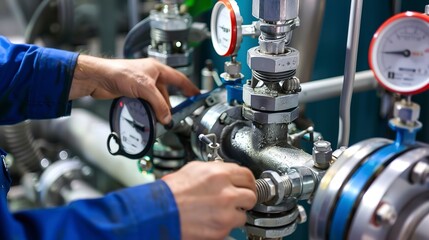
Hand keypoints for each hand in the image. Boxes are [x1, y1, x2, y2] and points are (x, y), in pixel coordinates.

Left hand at [69, 55, 199, 123]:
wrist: (98, 78)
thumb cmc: (119, 72)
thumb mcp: (145, 89)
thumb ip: (159, 104)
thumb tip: (167, 117)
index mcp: (157, 69)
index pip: (179, 79)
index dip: (189, 87)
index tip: (196, 95)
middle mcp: (150, 76)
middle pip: (166, 93)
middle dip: (169, 105)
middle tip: (174, 116)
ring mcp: (141, 85)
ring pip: (155, 100)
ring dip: (157, 110)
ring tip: (160, 119)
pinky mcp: (132, 93)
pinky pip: (145, 104)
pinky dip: (148, 111)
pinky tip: (149, 117)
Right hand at [163, 161, 255, 239]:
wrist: (158, 212)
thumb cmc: (171, 192)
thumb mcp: (193, 169)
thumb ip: (214, 170)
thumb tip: (225, 171)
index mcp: (219, 174)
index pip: (247, 174)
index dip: (247, 180)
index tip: (246, 184)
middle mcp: (226, 192)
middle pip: (252, 193)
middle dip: (245, 196)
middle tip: (238, 198)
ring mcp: (225, 212)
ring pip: (245, 212)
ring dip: (237, 212)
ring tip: (223, 210)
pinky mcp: (221, 229)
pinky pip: (233, 226)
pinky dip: (226, 224)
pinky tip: (214, 219)